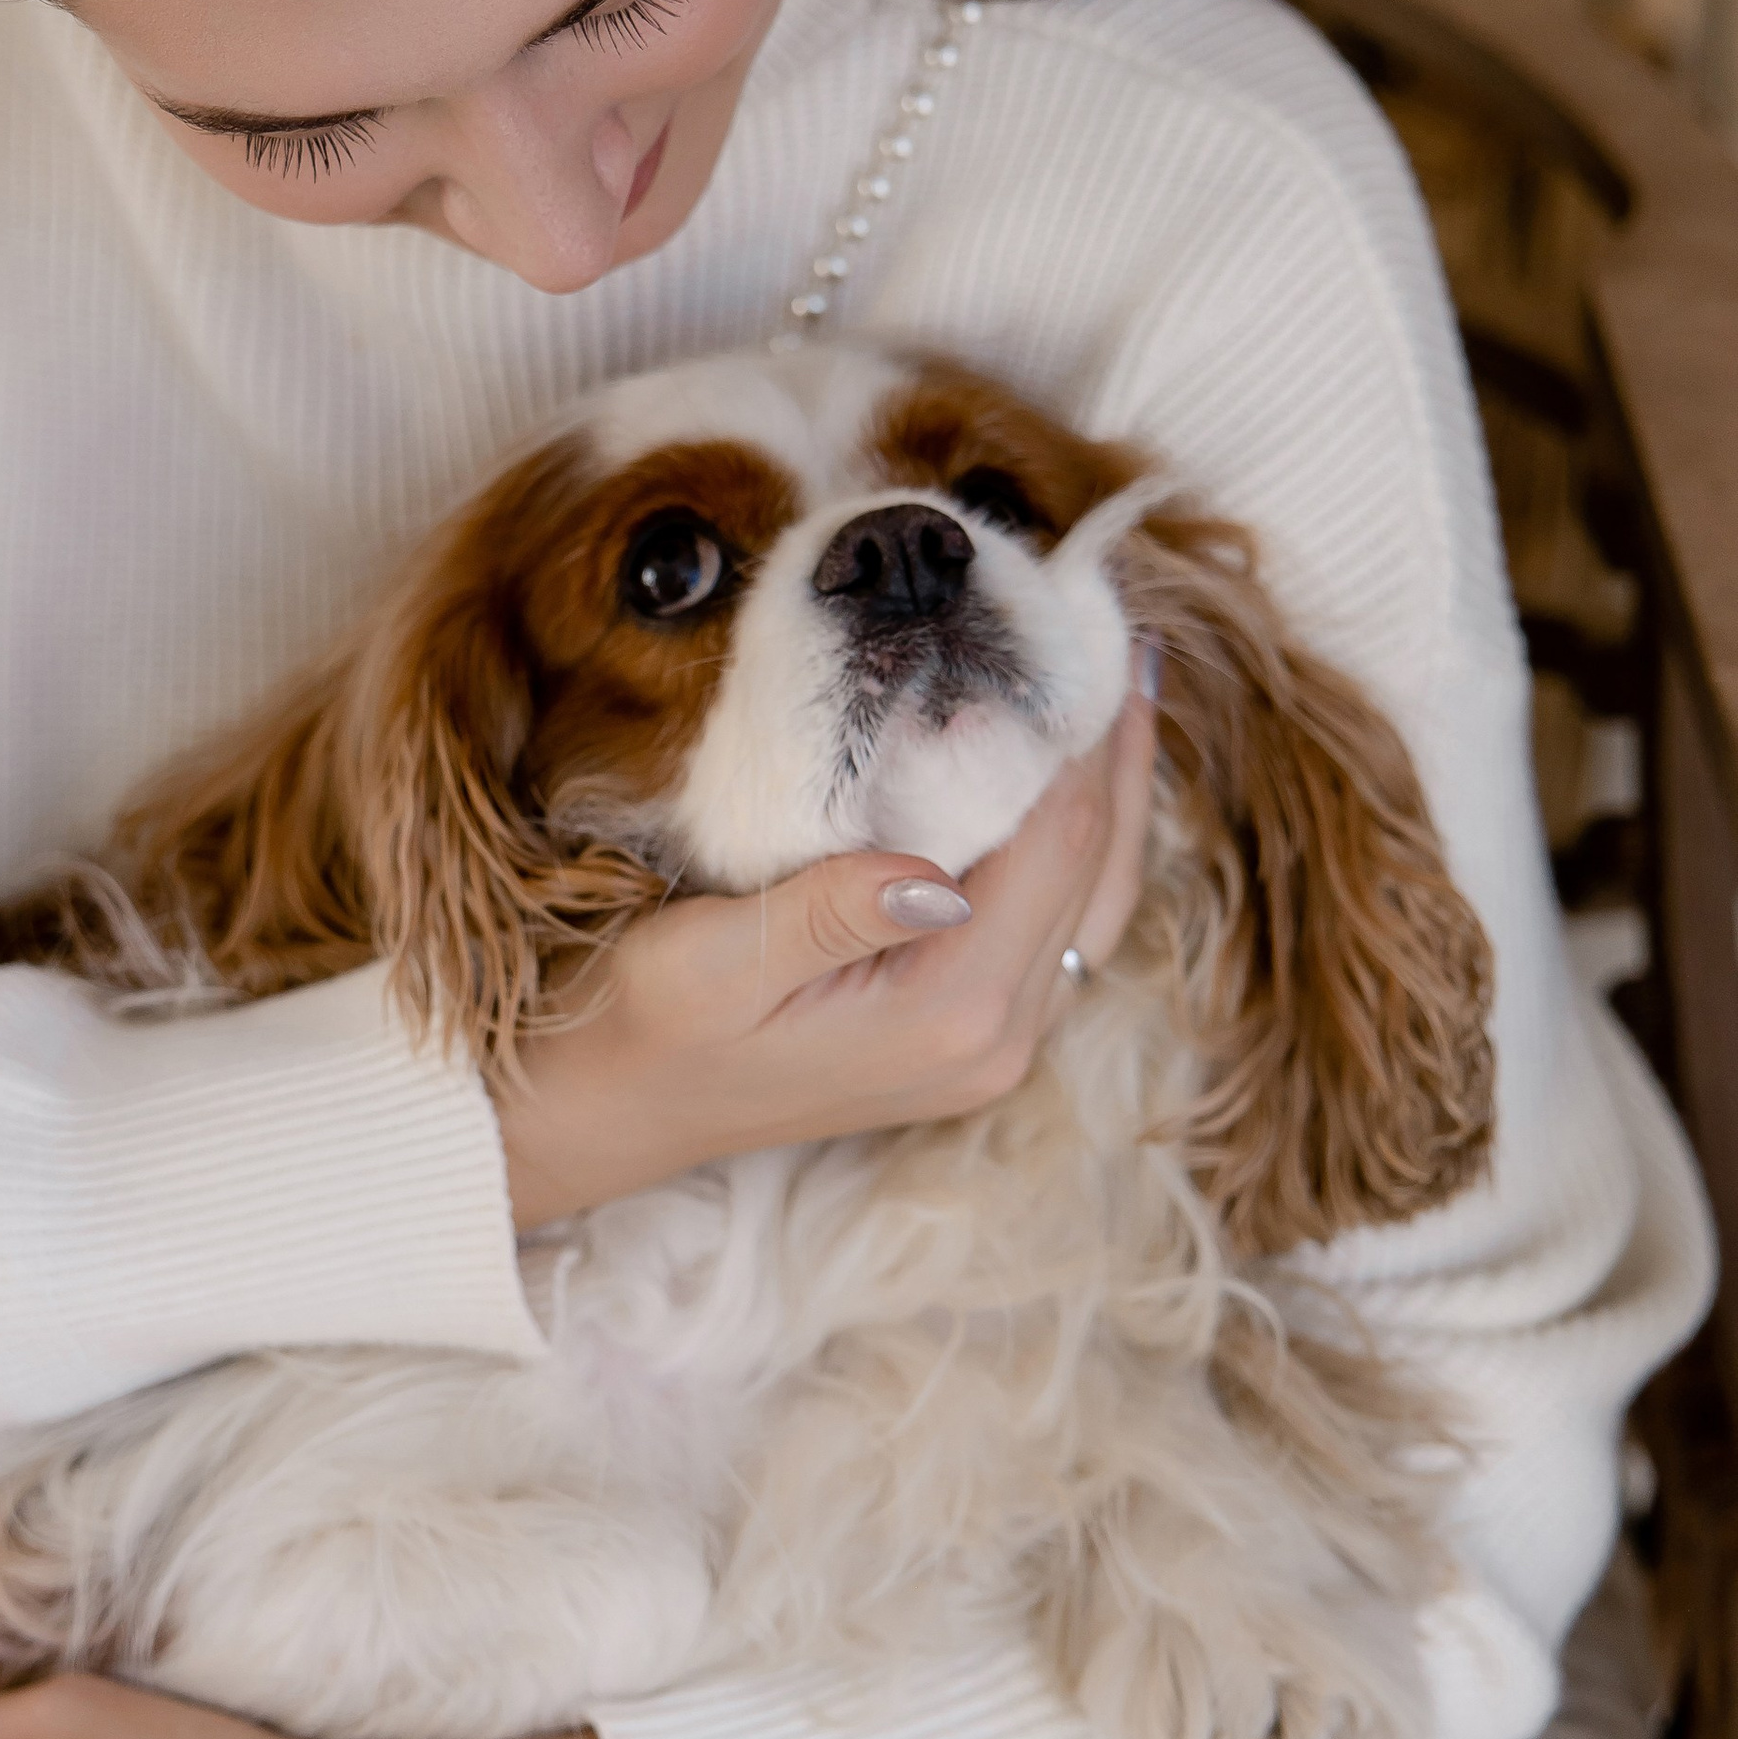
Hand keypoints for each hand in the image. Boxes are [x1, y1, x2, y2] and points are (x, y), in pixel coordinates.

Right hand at [496, 682, 1156, 1227]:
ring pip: (1099, 897)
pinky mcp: (980, 1034)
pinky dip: (1080, 840)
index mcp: (949, 1012)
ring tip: (1115, 681)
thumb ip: (830, 916)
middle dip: (1112, 749)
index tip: (1072, 631)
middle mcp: (999, 1038)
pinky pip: (1066, 924)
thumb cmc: (650, 1026)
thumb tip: (942, 869)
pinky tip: (1070, 774)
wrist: (621, 1108)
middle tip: (1118, 632)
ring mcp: (998, 1044)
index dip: (1073, 736)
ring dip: (1111, 790)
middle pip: (1101, 867)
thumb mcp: (710, 962)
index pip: (1056, 845)